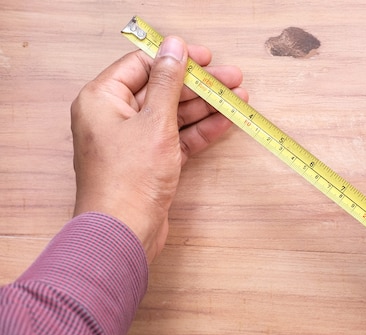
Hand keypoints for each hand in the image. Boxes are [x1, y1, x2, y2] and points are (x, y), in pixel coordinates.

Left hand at [71, 37, 247, 261]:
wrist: (123, 233)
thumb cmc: (128, 179)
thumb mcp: (154, 122)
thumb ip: (167, 82)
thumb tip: (174, 47)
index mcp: (102, 100)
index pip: (142, 66)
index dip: (176, 59)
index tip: (206, 58)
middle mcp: (115, 118)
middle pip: (163, 91)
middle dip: (199, 86)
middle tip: (232, 79)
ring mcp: (134, 142)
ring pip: (174, 116)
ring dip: (206, 108)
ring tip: (239, 99)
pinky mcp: (150, 163)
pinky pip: (178, 139)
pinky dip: (201, 132)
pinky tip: (226, 123)